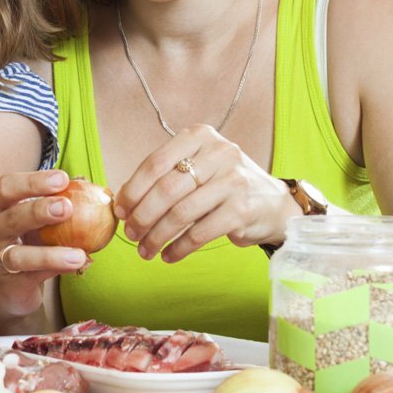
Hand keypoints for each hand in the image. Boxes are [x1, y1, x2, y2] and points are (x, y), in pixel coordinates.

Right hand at [0, 169, 91, 327]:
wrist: (10, 289)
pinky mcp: (8, 283)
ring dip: (49, 253)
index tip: (63, 178)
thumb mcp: (36, 223)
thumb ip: (56, 205)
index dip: (33, 180)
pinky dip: (55, 270)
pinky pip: (32, 276)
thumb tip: (91, 187)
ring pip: (18, 254)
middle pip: (10, 216)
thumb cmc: (27, 244)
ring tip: (78, 254)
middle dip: (38, 210)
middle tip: (67, 206)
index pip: (7, 186)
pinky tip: (77, 264)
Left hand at [114, 124, 297, 261]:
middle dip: (142, 216)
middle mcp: (219, 153)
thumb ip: (164, 177)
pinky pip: (200, 233)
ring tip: (145, 250)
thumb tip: (122, 203)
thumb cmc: (222, 185)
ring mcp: (233, 181)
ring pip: (181, 213)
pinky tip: (169, 255)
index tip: (120, 211)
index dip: (133, 190)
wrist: (271, 203)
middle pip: (166, 189)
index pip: (155, 163)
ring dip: (157, 236)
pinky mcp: (242, 210)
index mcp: (200, 136)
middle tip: (131, 234)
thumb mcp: (197, 167)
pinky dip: (179, 248)